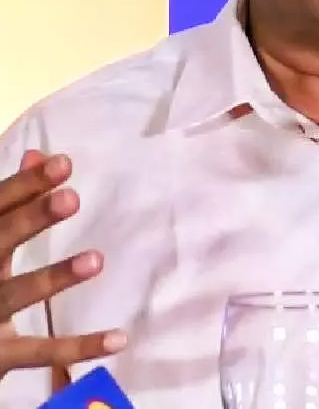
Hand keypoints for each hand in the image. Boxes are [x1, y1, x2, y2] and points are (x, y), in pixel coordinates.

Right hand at [0, 149, 126, 379]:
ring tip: (97, 260)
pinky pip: (39, 352)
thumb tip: (38, 155)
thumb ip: (10, 201)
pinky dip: (78, 348)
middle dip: (32, 220)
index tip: (64, 163)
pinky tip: (119, 338)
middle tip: (72, 198)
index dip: (25, 186)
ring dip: (54, 277)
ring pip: (15, 295)